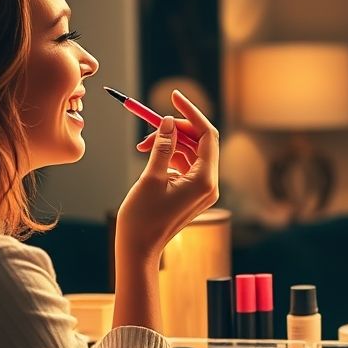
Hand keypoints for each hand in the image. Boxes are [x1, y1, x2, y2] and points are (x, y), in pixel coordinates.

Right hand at [116, 89, 219, 264]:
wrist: (138, 250)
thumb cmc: (142, 219)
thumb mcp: (151, 177)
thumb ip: (163, 146)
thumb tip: (169, 121)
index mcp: (205, 180)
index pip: (207, 135)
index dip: (191, 113)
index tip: (174, 96)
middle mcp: (209, 185)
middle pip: (200, 142)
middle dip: (176, 129)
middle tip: (152, 123)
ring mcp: (201, 190)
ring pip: (189, 152)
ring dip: (168, 142)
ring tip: (143, 145)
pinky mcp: (191, 193)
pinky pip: (184, 165)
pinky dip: (168, 156)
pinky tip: (149, 155)